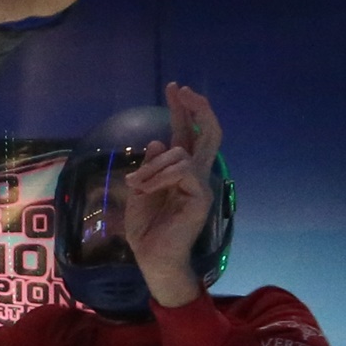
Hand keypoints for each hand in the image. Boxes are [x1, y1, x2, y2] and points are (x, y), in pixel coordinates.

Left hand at [121, 79, 222, 307]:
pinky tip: (146, 190)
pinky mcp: (201, 196)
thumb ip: (150, 166)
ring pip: (181, 154)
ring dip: (153, 167)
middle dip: (195, 108)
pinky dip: (159, 177)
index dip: (182, 110)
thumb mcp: (141, 189)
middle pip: (207, 133)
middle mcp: (196, 174)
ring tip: (138, 185)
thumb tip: (157, 142)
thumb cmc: (147, 228)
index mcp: (181, 171)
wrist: (153, 258)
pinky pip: (181, 171)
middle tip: (180, 90)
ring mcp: (201, 185)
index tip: (174, 87)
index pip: (186, 134)